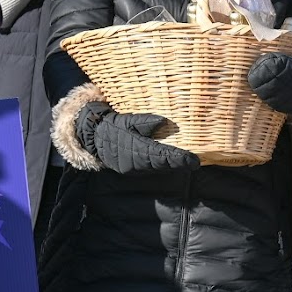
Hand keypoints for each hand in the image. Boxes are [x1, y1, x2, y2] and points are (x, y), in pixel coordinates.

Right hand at [74, 102, 199, 173]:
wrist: (96, 140)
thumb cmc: (114, 126)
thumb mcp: (126, 120)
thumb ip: (144, 121)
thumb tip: (163, 121)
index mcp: (132, 148)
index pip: (160, 154)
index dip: (177, 158)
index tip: (193, 160)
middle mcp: (133, 163)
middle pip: (161, 165)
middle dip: (178, 164)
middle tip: (195, 162)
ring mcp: (133, 169)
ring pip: (157, 169)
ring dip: (173, 166)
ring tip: (189, 162)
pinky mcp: (134, 171)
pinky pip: (151, 170)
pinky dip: (164, 167)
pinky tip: (175, 163)